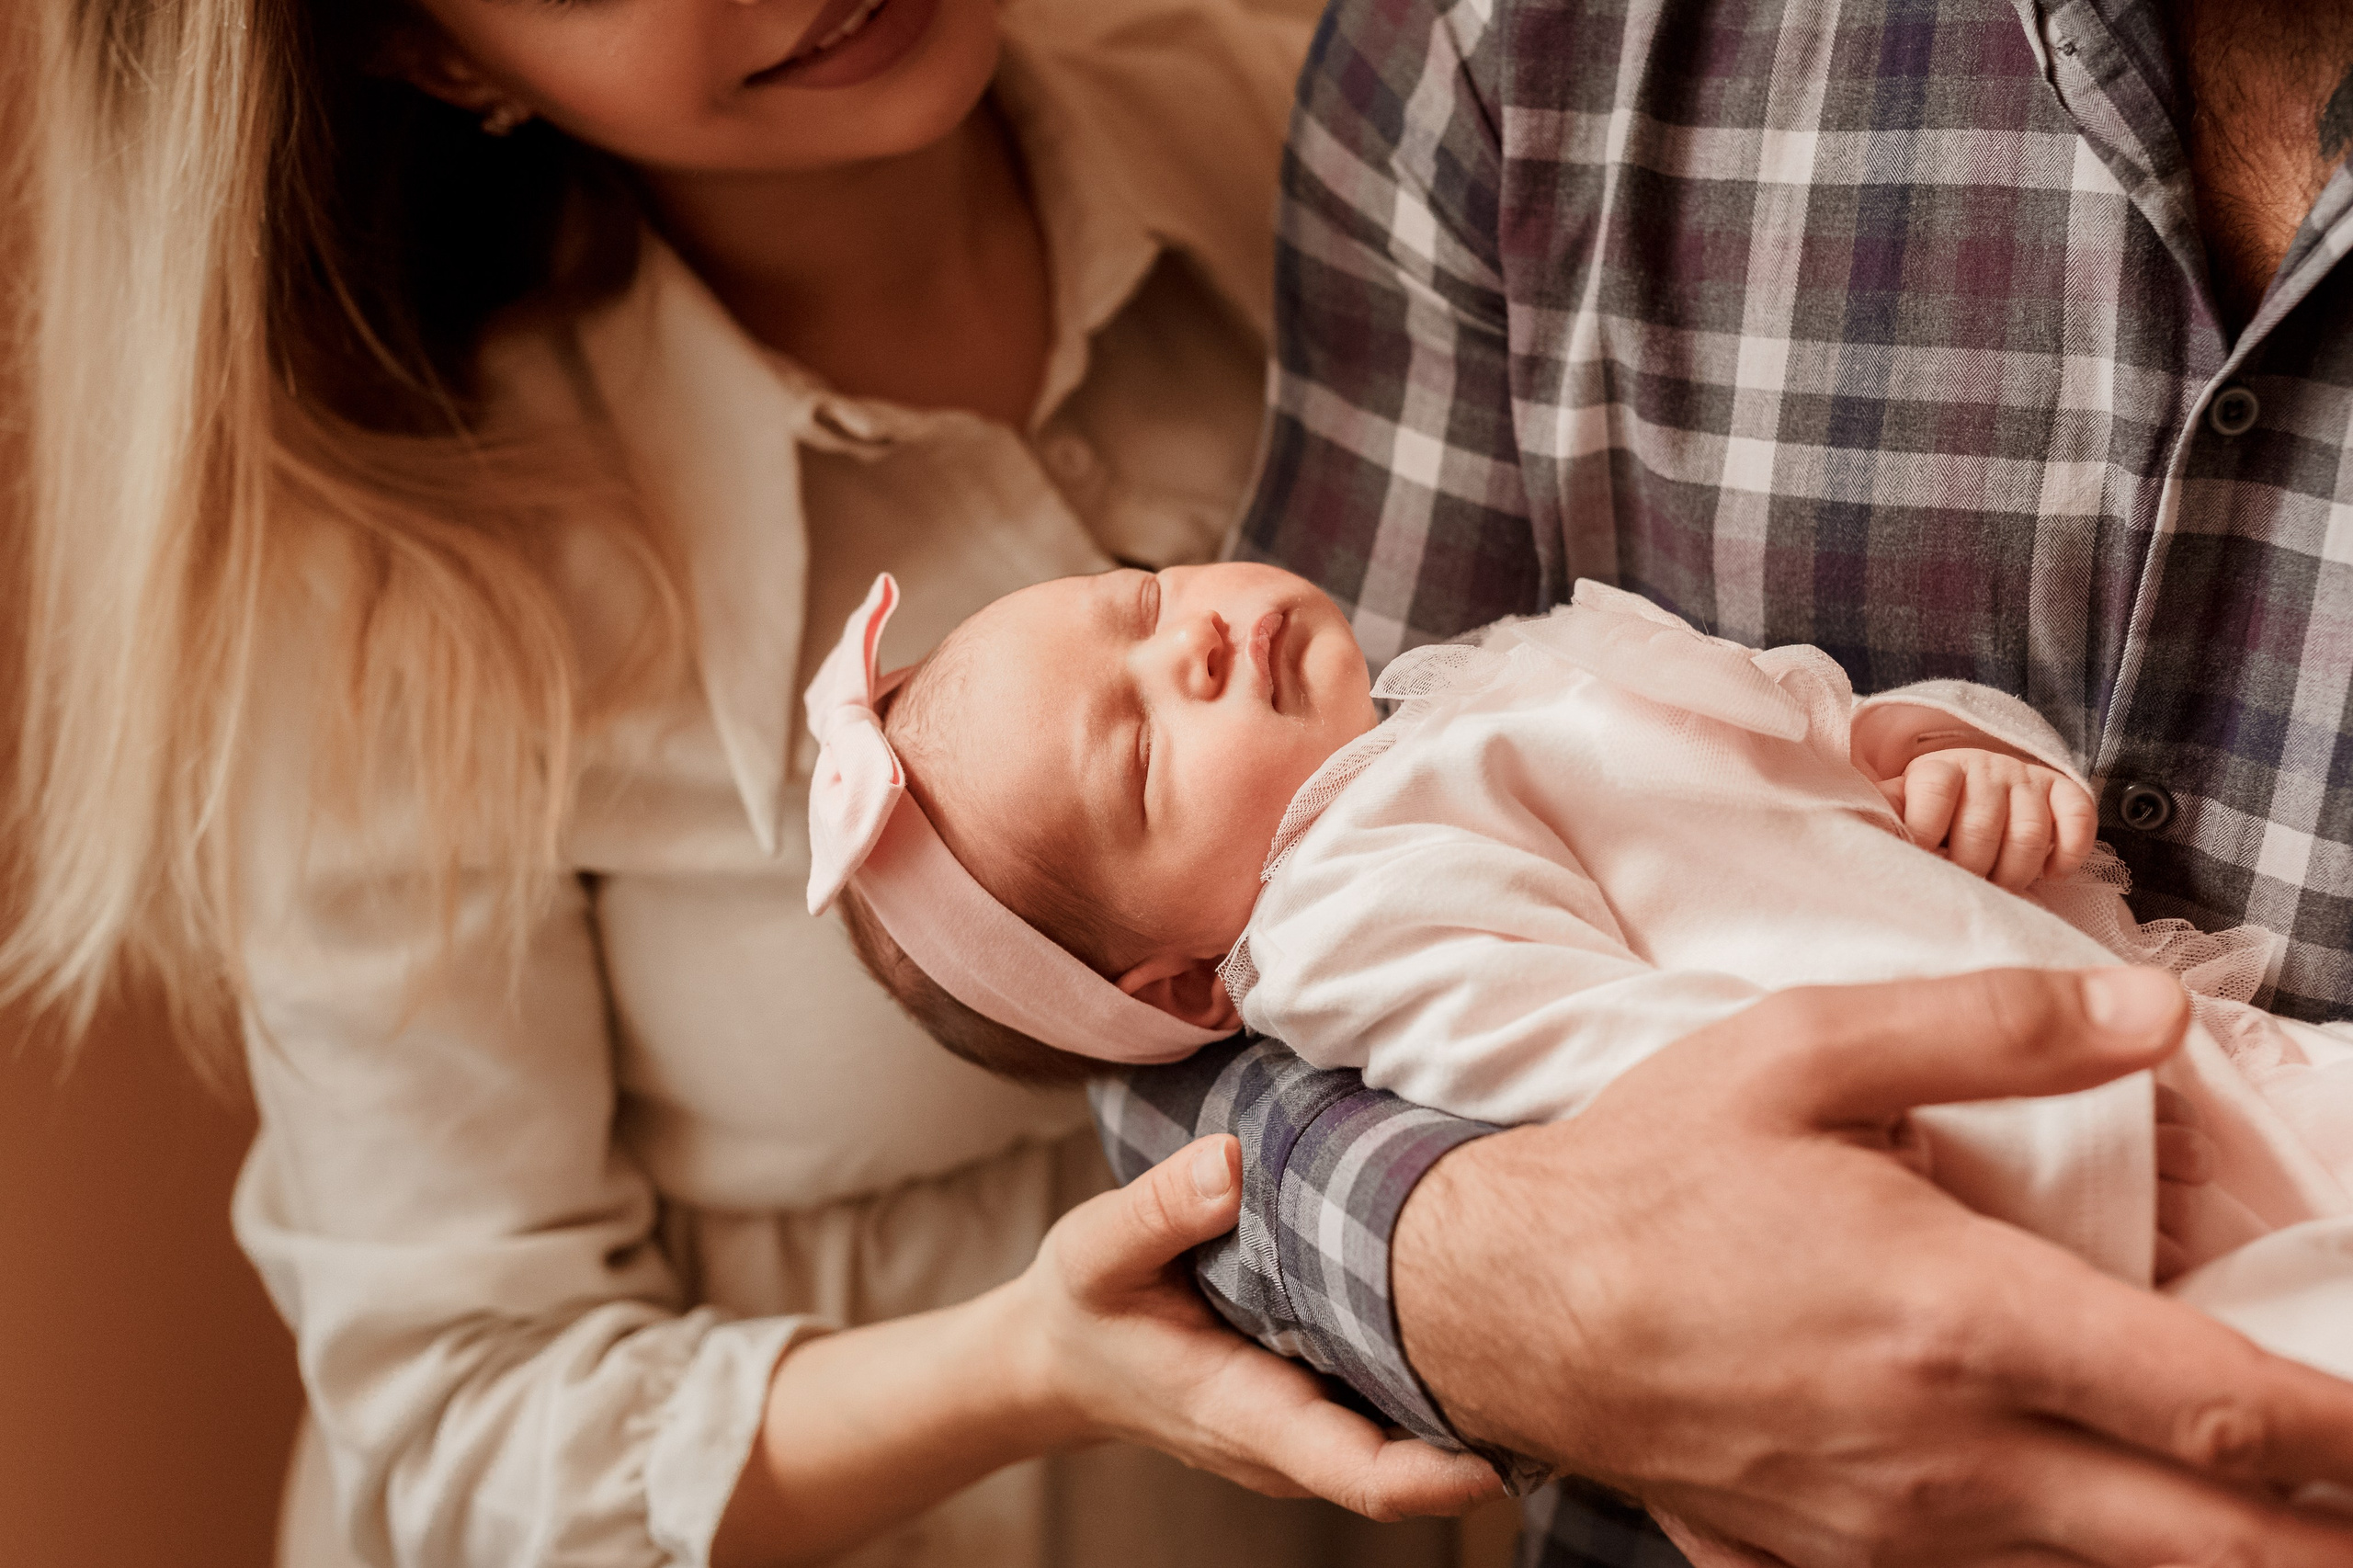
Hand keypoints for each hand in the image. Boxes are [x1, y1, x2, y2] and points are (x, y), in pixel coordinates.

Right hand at [1018, 1134, 1500, 1520]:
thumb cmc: (1085, 1305)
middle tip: (1560, 1337)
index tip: (1511, 1439)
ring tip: (1538, 1306)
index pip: (1366, 1476)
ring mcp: (1312, 1426)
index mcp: (1248, 1415)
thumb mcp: (1096, 1250)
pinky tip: (1480, 1299)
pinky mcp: (1321, 1399)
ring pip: (1416, 1431)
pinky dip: (1439, 1363)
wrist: (1060, 1358)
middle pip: (1418, 1460)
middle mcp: (1294, 1440)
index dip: (1444, 1473)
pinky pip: (1396, 1401)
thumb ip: (1160, 1210)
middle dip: (1490, 1417)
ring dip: (1473, 1389)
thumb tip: (1231, 1164)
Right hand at [1392, 967, 2352, 1566]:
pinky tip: (2102, 1537)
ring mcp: (1893, 1537)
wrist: (1501, 1303)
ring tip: (2279, 1530)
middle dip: (2326, 1538)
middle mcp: (1950, 1455)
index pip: (2222, 1412)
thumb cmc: (1654, 1172)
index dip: (2350, 1437)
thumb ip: (1991, 1031)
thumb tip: (2155, 1012)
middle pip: (2208, 1548)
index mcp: (1959, 1317)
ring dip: (2215, 1565)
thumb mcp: (1804, 1051)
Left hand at [1879, 747, 2095, 888]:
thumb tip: (1846, 825)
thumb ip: (1883, 813)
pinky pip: (2078, 821)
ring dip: (2016, 873)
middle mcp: (1985, 767)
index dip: (1925, 833)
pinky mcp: (2065, 792)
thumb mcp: (1902, 803)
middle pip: (1982, 828)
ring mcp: (2027, 779)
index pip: (1933, 793)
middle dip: (1972, 870)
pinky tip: (2050, 873)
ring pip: (2029, 835)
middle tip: (1966, 886)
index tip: (1923, 858)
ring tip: (2001, 886)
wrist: (1985, 777)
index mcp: (1937, 769)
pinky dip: (2068, 855)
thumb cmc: (1935, 806)